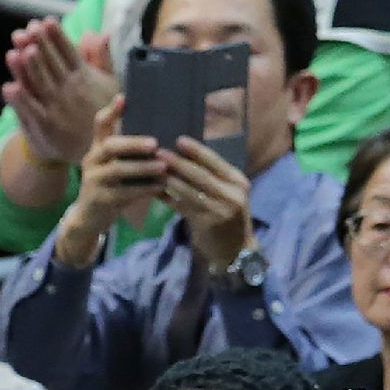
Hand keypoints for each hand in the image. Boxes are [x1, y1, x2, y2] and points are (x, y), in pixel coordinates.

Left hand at [3, 18, 117, 165]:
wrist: (94, 150)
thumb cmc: (100, 110)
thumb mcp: (110, 83)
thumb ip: (102, 57)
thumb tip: (100, 32)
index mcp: (84, 77)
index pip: (68, 52)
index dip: (57, 37)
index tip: (46, 21)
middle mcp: (69, 90)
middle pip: (51, 64)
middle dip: (40, 46)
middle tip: (29, 29)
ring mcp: (56, 107)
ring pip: (40, 84)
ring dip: (28, 68)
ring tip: (19, 50)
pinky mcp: (44, 124)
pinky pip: (31, 110)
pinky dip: (20, 100)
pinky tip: (9, 87)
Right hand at [57, 96, 164, 266]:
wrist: (90, 217)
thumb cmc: (110, 186)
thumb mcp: (115, 165)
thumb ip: (129, 150)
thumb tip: (161, 135)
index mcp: (98, 148)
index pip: (100, 124)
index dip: (111, 111)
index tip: (123, 98)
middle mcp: (92, 160)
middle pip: (109, 146)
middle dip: (132, 144)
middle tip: (154, 144)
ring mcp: (94, 180)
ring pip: (118, 170)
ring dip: (142, 167)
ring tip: (163, 166)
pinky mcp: (100, 199)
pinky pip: (124, 192)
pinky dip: (144, 189)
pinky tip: (160, 186)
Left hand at [160, 136, 253, 272]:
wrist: (235, 250)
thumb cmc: (227, 218)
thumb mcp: (227, 195)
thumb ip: (212, 179)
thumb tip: (184, 157)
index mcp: (238, 182)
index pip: (216, 162)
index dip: (197, 151)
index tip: (179, 140)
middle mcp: (232, 194)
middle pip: (201, 174)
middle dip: (178, 163)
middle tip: (158, 152)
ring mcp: (220, 210)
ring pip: (189, 190)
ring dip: (168, 179)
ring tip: (152, 170)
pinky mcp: (206, 223)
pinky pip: (182, 207)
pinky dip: (167, 198)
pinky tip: (154, 191)